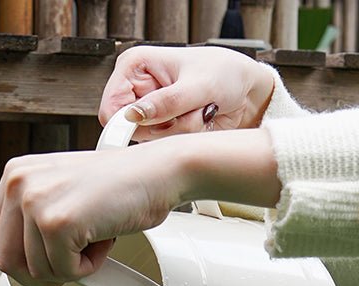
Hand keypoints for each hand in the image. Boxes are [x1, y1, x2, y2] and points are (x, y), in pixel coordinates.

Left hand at [0, 143, 185, 285]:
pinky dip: (88, 267)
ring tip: (92, 238)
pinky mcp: (56, 222)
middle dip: (42, 274)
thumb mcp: (62, 198)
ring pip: (36, 272)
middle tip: (72, 260)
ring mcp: (35, 202)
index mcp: (15, 177)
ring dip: (70, 267)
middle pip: (9, 265)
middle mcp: (18, 184)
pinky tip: (101, 239)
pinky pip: (64, 272)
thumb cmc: (120, 187)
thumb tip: (13, 264)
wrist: (158, 171)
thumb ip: (31, 224)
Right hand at [99, 45, 274, 139]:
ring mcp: (151, 111)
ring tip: (197, 111)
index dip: (126, 122)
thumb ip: (166, 103)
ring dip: (179, 130)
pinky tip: (198, 119)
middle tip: (187, 111)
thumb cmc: (225, 74)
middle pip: (130, 129)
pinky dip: (185, 136)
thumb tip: (134, 115)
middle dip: (163, 127)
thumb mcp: (197, 86)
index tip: (153, 126)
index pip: (111, 106)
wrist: (246, 90)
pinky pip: (165, 145)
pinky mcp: (164, 127)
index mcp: (135, 66)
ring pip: (151, 140)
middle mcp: (138, 90)